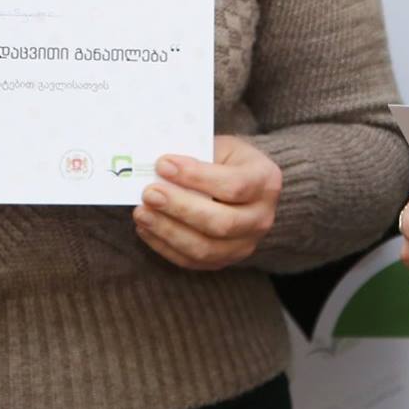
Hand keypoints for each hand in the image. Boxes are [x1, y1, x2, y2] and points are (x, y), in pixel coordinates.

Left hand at [131, 135, 281, 270]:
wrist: (243, 184)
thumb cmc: (227, 161)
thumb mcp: (221, 147)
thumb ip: (196, 155)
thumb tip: (158, 168)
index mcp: (266, 181)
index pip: (233, 185)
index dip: (196, 177)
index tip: (163, 164)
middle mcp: (262, 217)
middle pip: (220, 222)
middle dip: (180, 208)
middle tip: (149, 193)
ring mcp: (246, 244)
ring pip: (205, 248)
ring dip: (168, 231)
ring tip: (142, 213)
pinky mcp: (225, 260)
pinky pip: (192, 261)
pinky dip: (165, 246)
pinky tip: (147, 229)